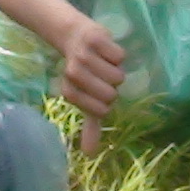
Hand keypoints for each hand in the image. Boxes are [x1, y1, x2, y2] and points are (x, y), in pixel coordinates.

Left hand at [54, 16, 126, 155]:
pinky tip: (106, 50)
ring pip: (118, 76)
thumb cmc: (85, 71)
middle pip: (111, 94)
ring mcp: (83, 56)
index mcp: (70, 91)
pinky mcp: (95, 39)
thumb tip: (89, 154)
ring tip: (104, 63)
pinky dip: (118, 54)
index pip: (102, 111)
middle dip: (112, 87)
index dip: (106, 103)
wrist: (74, 36)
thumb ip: (90, 126)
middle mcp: (73, 74)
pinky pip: (120, 56)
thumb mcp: (85, 99)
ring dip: (116, 70)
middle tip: (102, 76)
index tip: (97, 91)